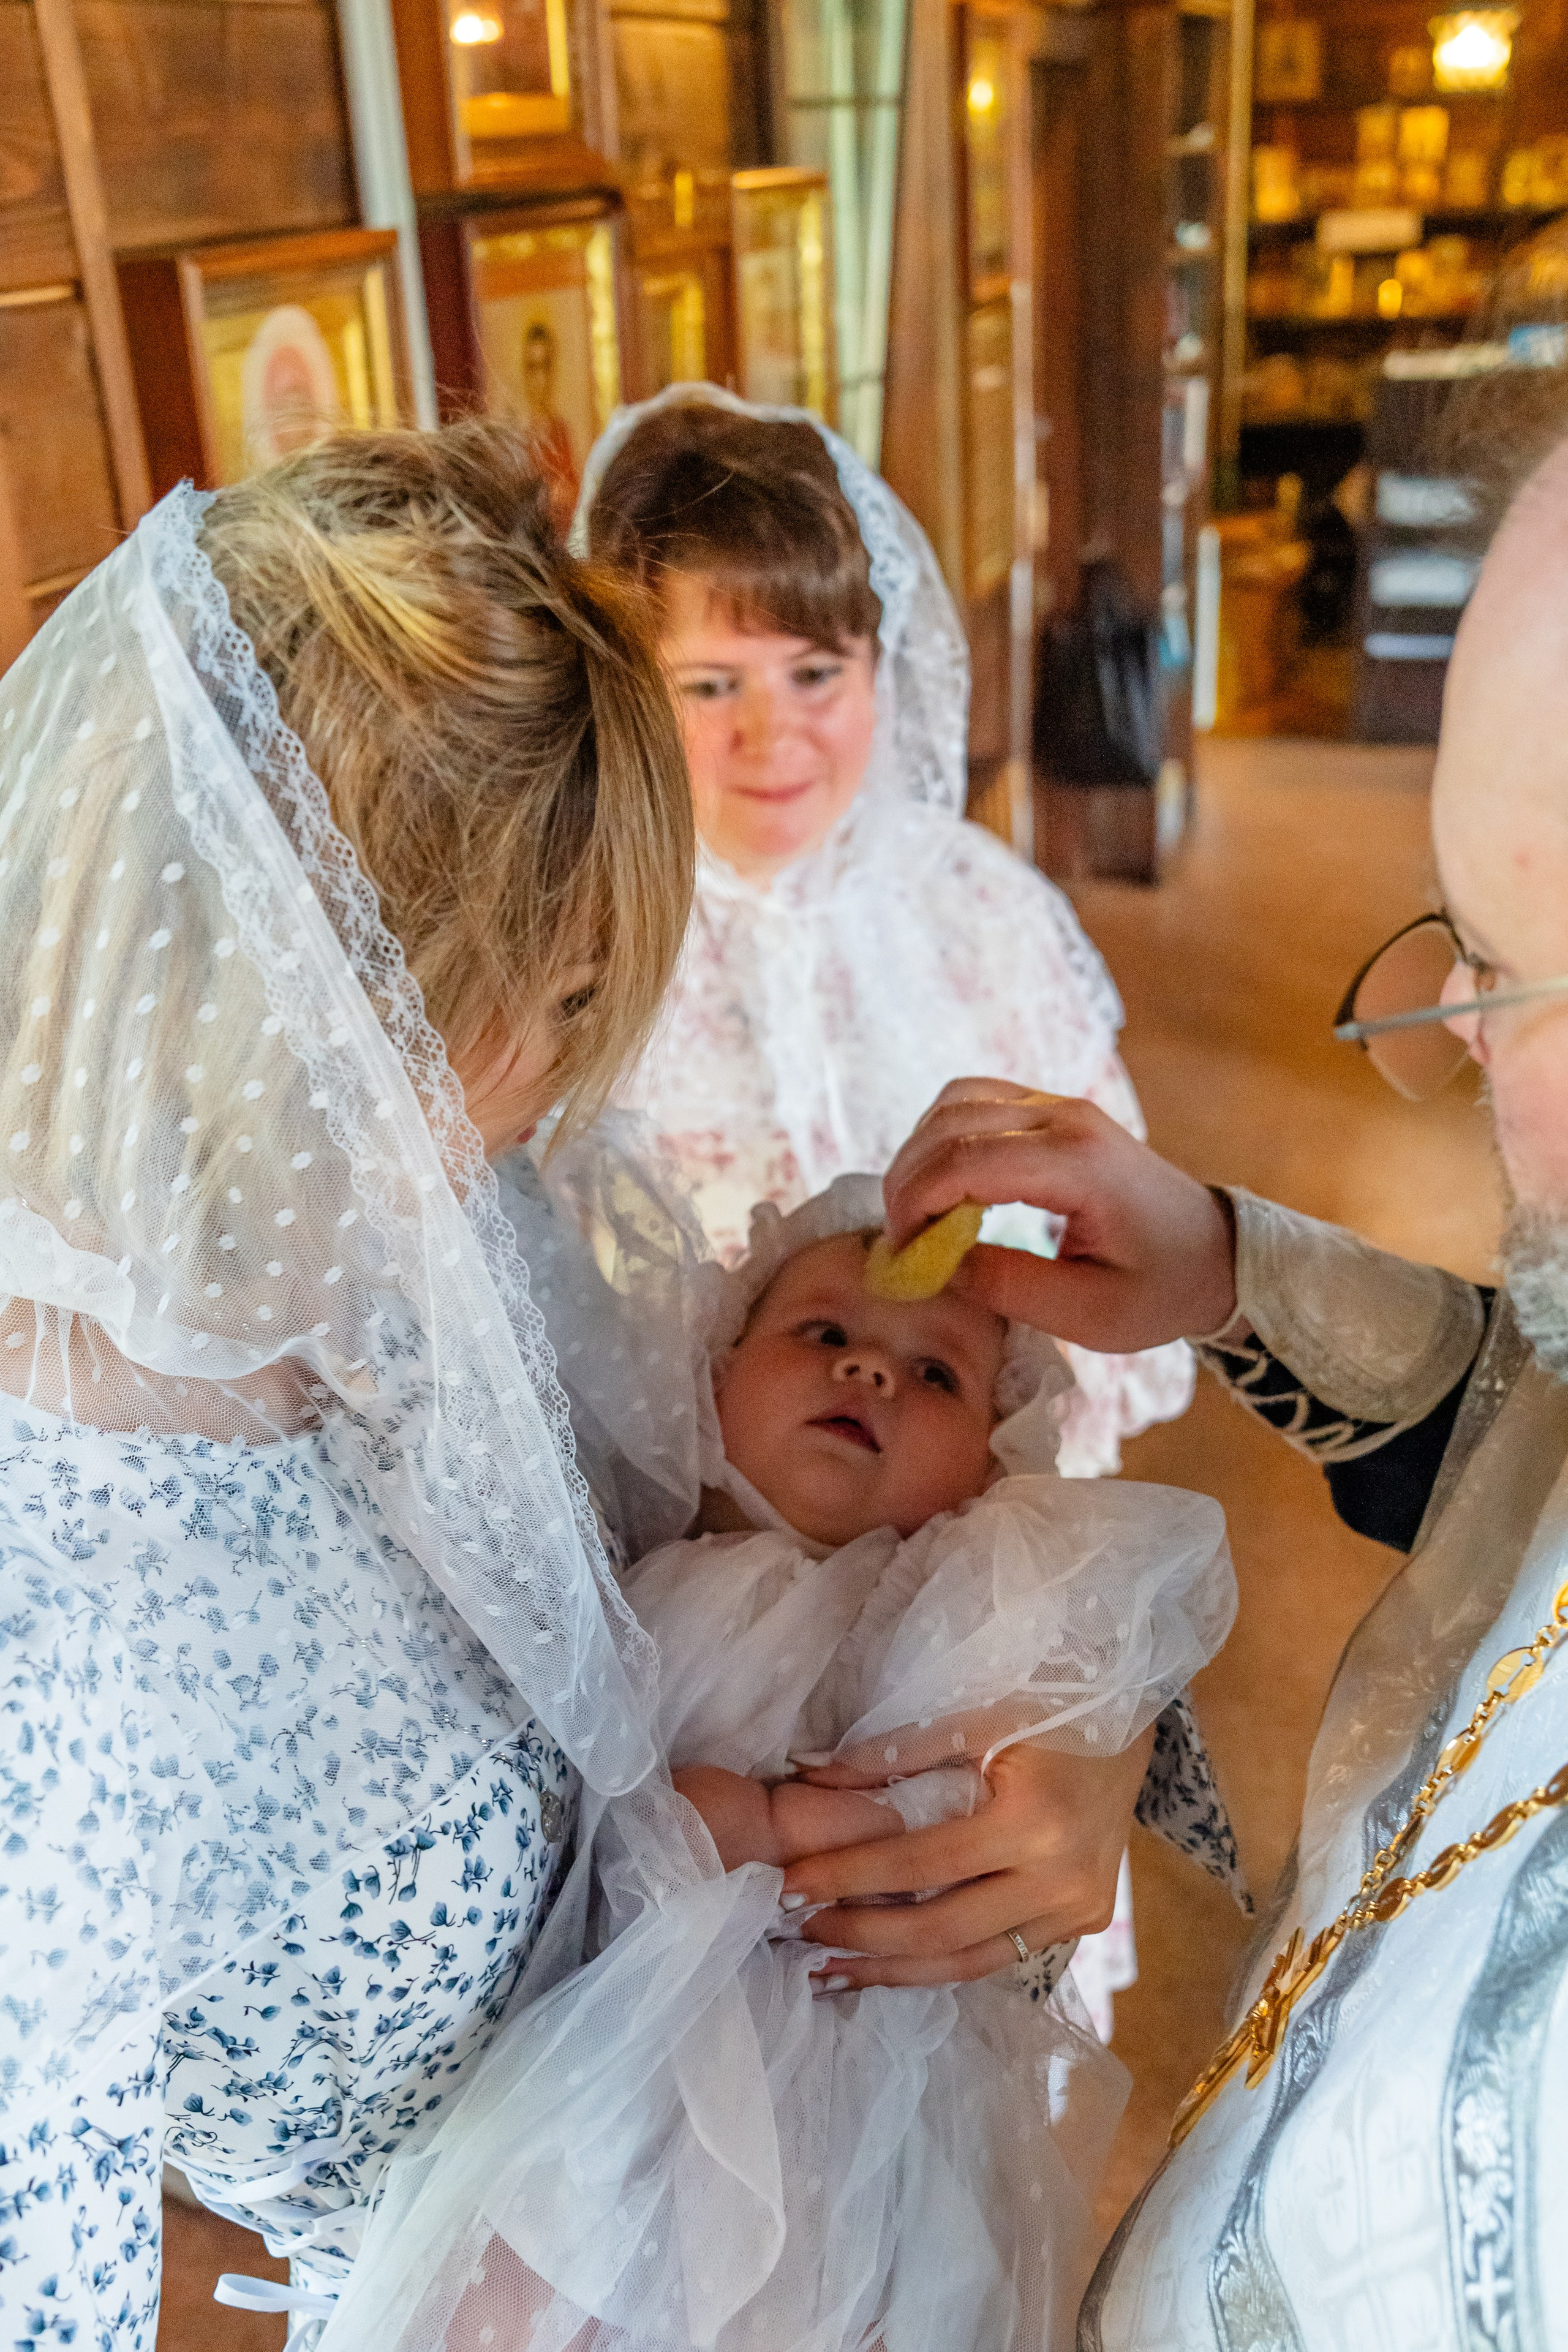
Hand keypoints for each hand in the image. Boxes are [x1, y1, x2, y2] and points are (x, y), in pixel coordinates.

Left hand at [780, 1729, 1154, 1989]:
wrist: (1134, 1718)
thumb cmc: (1050, 1704)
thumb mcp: (975, 1717)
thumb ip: (890, 1753)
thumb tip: (804, 1773)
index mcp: (1035, 1822)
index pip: (920, 1864)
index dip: (848, 1877)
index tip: (788, 1886)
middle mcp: (1063, 1880)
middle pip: (942, 1929)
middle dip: (861, 1933)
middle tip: (797, 1930)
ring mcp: (1079, 1910)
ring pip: (970, 1962)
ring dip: (894, 1970)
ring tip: (830, 1968)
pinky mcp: (1085, 1923)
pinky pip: (1000, 1955)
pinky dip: (941, 1962)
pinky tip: (891, 1963)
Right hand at [882, 1080, 1236, 1351]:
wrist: (1216, 1254)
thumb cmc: (1162, 1289)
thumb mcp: (1090, 1314)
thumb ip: (1009, 1288)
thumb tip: (935, 1266)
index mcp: (1080, 1164)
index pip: (967, 1161)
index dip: (915, 1205)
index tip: (901, 1257)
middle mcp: (1066, 1119)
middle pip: (950, 1125)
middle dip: (907, 1183)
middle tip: (901, 1243)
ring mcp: (1059, 1108)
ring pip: (954, 1102)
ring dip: (920, 1154)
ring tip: (917, 1216)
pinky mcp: (1051, 1112)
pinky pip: (974, 1101)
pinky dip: (942, 1137)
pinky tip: (944, 1186)